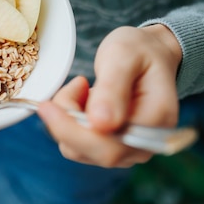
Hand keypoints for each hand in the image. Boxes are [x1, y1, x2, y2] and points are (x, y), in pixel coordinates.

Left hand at [37, 24, 181, 167]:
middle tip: (74, 85)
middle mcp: (144, 145)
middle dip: (66, 120)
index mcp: (156, 123)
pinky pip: (76, 143)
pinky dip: (69, 120)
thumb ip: (113, 89)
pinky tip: (81, 97)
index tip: (47, 106)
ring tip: (82, 87)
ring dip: (67, 117)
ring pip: (78, 149)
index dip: (72, 131)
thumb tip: (101, 124)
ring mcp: (127, 149)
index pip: (110, 147)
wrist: (149, 54)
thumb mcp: (122, 56)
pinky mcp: (110, 146)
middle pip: (92, 152)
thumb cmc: (138, 51)